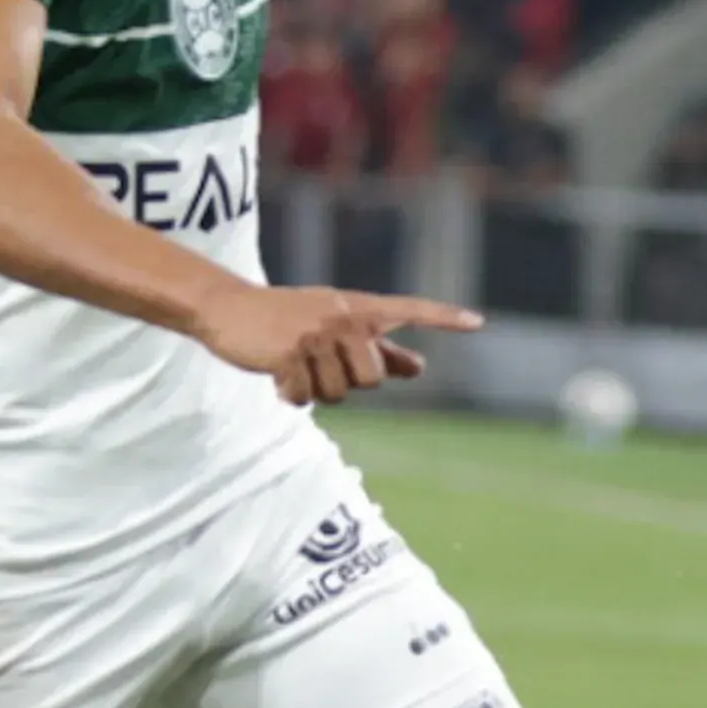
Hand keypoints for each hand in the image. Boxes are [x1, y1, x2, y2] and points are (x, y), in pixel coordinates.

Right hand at [192, 283, 482, 406]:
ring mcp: (316, 335)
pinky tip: (275, 373)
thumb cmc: (287, 320)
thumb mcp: (334, 327)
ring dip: (314, 390)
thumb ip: (378, 349)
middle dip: (346, 383)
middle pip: (372, 379)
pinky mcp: (289, 354)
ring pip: (338, 394)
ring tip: (294, 364)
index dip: (442, 318)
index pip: (407, 310)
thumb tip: (419, 369)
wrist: (228, 309)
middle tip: (317, 364)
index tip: (477, 322)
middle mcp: (341, 317)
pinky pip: (304, 398)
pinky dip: (289, 395)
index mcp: (356, 309)